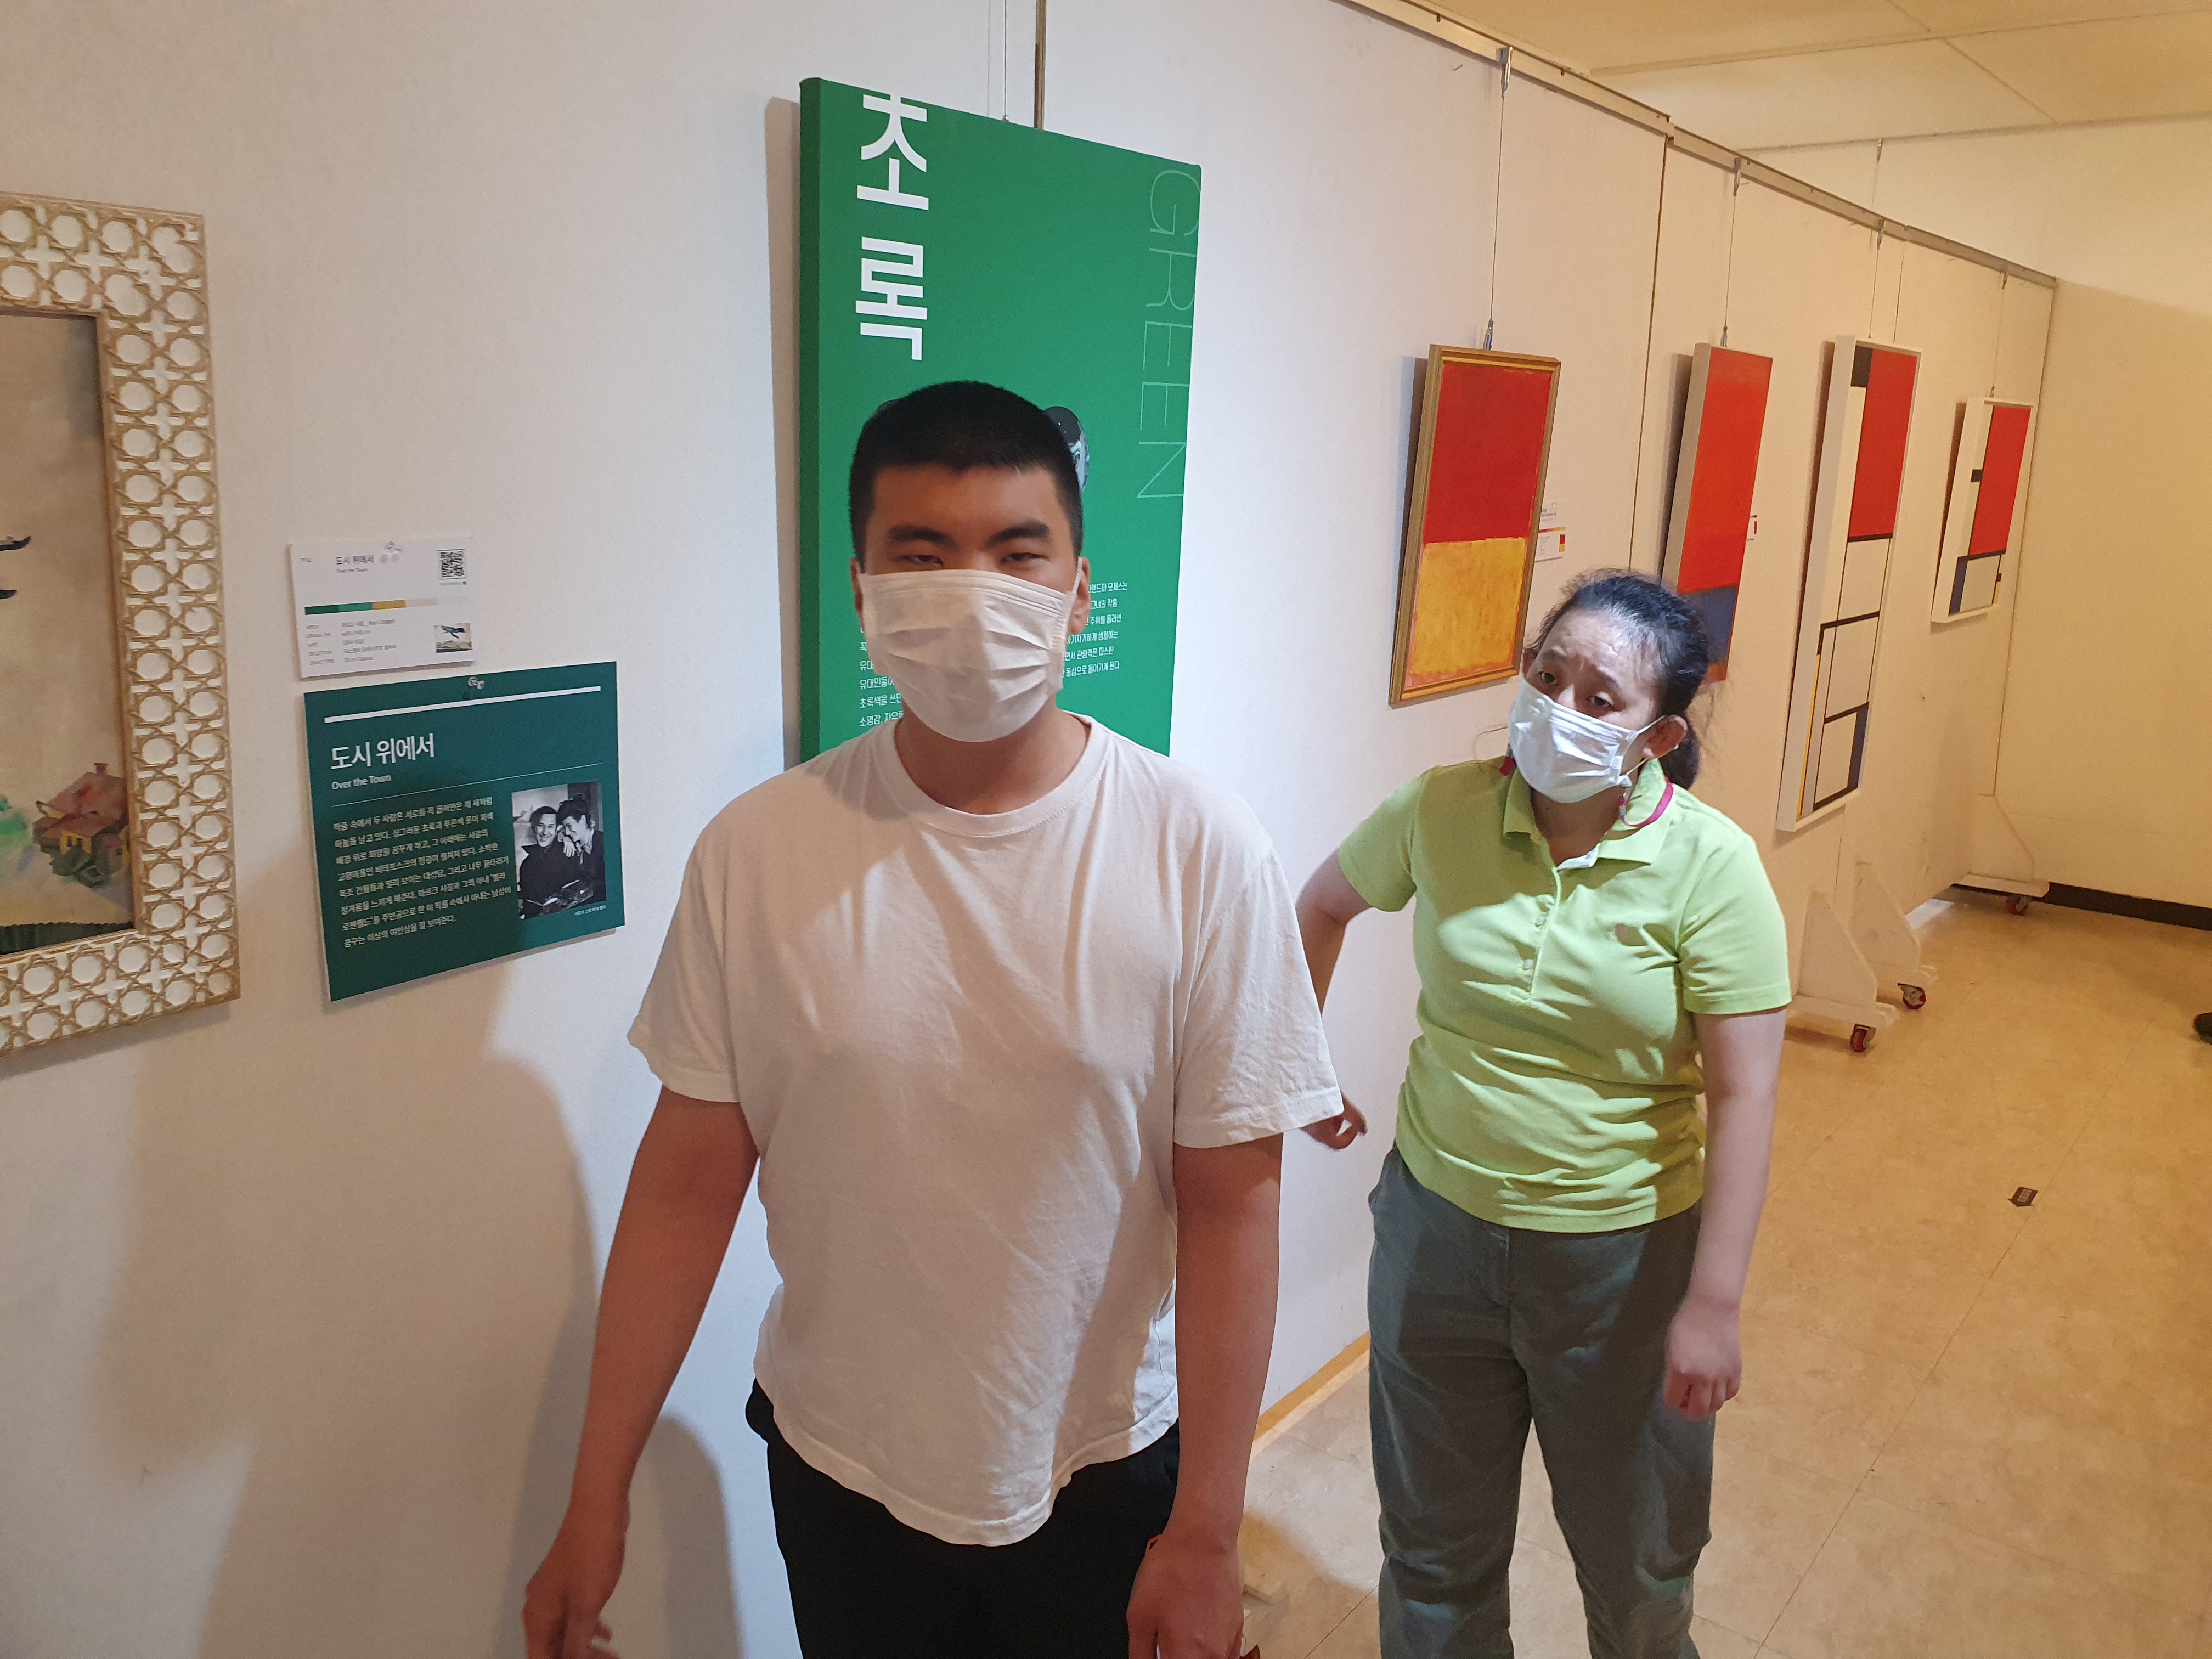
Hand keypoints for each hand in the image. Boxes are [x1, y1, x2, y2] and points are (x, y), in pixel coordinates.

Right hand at [523, 1505, 626, 1658]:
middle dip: (577, 1658)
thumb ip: (577, 1642)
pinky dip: (587, 1626)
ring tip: (610, 1654)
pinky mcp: (569, 1580)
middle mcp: (540, 1605)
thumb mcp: (586, 1606)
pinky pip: (574, 1613)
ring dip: (584, 1646)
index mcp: (537, 1615)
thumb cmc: (591, 1556)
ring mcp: (554, 1591)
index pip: (541, 1657)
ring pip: (564, 1631)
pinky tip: (605, 1632)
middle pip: (552, 1647)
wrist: (597, 1510)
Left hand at [1127, 1526, 1244, 1658]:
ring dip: (1194, 1654)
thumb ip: (1141, 1654)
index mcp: (1185, 1656)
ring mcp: (1230, 1644)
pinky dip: (1209, 1651)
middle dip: (1176, 1655)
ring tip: (1181, 1632)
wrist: (1203, 1539)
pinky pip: (1225, 1654)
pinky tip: (1196, 1632)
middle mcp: (1213, 1656)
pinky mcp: (1238, 1628)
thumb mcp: (1138, 1616)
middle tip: (1165, 1641)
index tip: (1158, 1651)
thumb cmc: (1172, 1571)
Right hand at [1300, 1096, 1367, 1149]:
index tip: (1354, 1127)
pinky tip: (1323, 1098)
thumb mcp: (1344, 1106)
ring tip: (1334, 1104)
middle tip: (1343, 1115)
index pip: (1339, 1144)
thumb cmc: (1316, 1095)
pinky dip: (1321, 1111)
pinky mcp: (1299, 1112)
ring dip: (1330, 1117)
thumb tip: (1364, 1129)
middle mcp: (1311, 1130)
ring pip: (1321, 1126)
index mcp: (1321, 1133)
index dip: (1350, 1136)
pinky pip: (1313, 1116)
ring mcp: (1304, 1122)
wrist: (1297, 1084)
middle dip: (1339, 1126)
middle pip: (1329, 1136)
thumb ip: (1356, 1119)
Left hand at [1663, 1291, 1741, 1419]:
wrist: (1712, 1309)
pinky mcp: (1736, 1372)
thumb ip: (1673, 1372)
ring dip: (1706, 1405)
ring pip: (1715, 1406)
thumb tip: (1680, 1391)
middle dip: (1689, 1410)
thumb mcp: (1670, 1348)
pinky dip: (1722, 1395)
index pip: (1672, 1400)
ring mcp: (1721, 1376)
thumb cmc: (1685, 1324)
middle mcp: (1702, 1378)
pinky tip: (1716, 1385)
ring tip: (1701, 1395)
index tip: (1674, 1392)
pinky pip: (1730, 1394)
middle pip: (1697, 1411)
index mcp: (1680, 1370)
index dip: (1672, 1399)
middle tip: (1687, 1402)